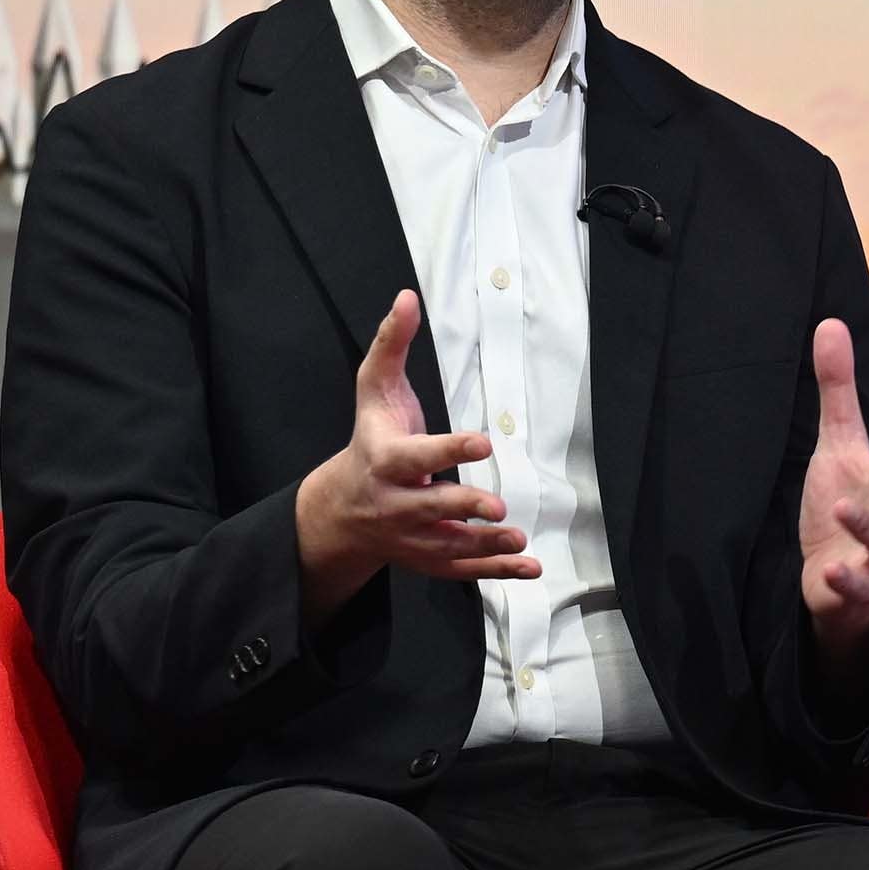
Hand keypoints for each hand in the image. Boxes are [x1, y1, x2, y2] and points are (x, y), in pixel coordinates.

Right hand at [298, 291, 536, 620]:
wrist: (340, 508)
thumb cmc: (369, 439)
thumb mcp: (373, 390)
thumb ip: (390, 345)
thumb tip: (406, 296)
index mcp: (383, 460)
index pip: (415, 457)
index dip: (449, 450)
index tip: (484, 441)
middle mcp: (394, 503)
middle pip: (428, 507)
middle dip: (461, 507)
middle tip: (497, 505)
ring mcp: (409, 536)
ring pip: (447, 545)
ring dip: (484, 546)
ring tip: (518, 539)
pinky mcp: (426, 558)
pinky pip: (461, 570)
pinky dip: (495, 572)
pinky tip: (529, 567)